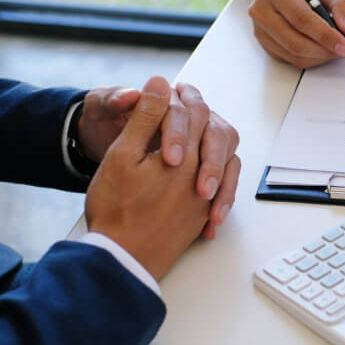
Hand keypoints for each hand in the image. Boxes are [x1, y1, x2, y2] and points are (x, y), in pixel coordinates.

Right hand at [84, 77, 241, 279]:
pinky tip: (201, 177)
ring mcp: (206, 200)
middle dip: (203, 118)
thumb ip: (146, 117)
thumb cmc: (116, 208)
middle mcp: (204, 177)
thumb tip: (160, 84)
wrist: (120, 260)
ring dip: (216, 148)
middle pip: (219, 136)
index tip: (173, 91)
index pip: (198, 115)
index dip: (185, 98)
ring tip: (200, 137)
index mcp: (186, 157)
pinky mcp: (201, 218)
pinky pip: (223, 192)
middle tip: (187, 105)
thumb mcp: (123, 154)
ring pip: (228, 164)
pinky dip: (217, 178)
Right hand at [248, 0, 344, 67]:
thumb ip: (342, 4)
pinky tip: (322, 50)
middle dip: (325, 50)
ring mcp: (260, 29)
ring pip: (294, 54)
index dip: (326, 35)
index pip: (302, 19)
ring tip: (335, 48)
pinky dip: (311, 58)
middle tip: (344, 50)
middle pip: (296, 41)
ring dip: (320, 56)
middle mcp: (262, 10)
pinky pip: (291, 59)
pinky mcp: (265, 43)